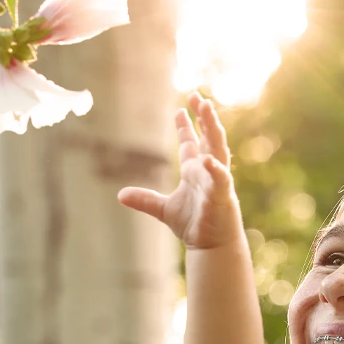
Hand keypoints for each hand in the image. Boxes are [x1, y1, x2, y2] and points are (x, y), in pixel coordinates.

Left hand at [118, 92, 242, 249]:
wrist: (211, 247)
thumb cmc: (194, 226)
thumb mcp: (163, 210)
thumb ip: (144, 200)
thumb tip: (120, 195)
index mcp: (195, 172)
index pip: (192, 143)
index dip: (186, 125)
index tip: (181, 109)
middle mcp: (207, 172)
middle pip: (208, 138)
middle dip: (204, 117)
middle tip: (197, 96)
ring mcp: (217, 181)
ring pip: (218, 149)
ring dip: (213, 128)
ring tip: (207, 108)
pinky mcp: (223, 196)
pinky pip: (220, 178)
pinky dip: (215, 169)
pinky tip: (206, 159)